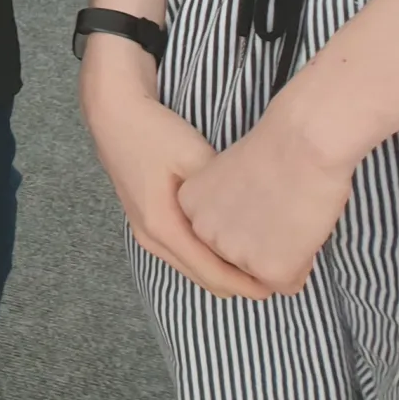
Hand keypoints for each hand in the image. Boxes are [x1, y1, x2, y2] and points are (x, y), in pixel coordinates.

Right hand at [80, 42, 275, 298]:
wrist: (113, 113)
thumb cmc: (152, 132)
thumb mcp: (196, 159)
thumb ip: (223, 195)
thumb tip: (262, 221)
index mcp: (163, 228)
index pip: (214, 276)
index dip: (252, 286)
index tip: (285, 284)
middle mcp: (151, 239)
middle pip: (206, 280)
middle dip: (243, 284)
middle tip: (282, 275)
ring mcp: (145, 232)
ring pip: (195, 268)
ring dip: (226, 271)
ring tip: (262, 261)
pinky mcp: (147, 222)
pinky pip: (185, 254)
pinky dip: (210, 257)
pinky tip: (232, 244)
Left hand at [175, 101, 356, 295]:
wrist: (301, 141)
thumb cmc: (274, 147)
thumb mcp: (225, 176)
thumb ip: (223, 207)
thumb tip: (242, 232)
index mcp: (189, 206)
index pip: (215, 237)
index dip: (247, 224)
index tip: (261, 201)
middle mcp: (202, 233)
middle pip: (238, 259)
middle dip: (264, 246)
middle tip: (282, 211)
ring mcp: (234, 253)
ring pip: (263, 274)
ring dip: (283, 255)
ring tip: (292, 217)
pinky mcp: (268, 269)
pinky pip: (289, 282)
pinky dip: (303, 263)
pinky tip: (304, 230)